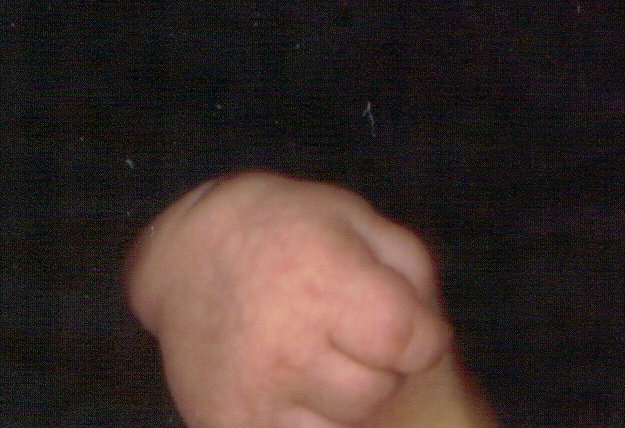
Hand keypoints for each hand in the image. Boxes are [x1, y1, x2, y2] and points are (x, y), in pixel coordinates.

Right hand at [124, 172, 450, 427]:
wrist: (191, 253)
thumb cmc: (288, 230)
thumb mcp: (356, 219)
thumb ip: (410, 270)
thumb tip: (433, 334)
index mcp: (323, 286)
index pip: (404, 341)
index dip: (426, 339)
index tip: (418, 332)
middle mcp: (286, 348)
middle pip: (375, 394)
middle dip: (385, 370)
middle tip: (363, 342)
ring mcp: (253, 397)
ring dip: (346, 402)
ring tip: (326, 361)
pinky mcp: (227, 427)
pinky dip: (308, 421)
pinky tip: (298, 388)